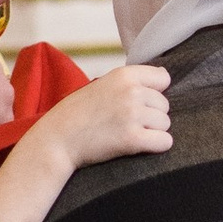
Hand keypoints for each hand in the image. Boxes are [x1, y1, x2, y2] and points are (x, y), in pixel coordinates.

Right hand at [39, 62, 172, 174]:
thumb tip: (164, 78)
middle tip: (126, 123)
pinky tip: (140, 146)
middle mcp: (131, 92)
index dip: (154, 92)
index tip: (138, 102)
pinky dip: (156, 146)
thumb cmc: (77, 113)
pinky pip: (165, 142)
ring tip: (127, 133)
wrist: (57, 139)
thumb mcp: (102, 85)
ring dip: (152, 131)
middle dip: (151, 115)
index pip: (163, 78)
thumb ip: (129, 82)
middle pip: (165, 105)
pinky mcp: (132, 139)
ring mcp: (132, 115)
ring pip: (165, 124)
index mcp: (124, 75)